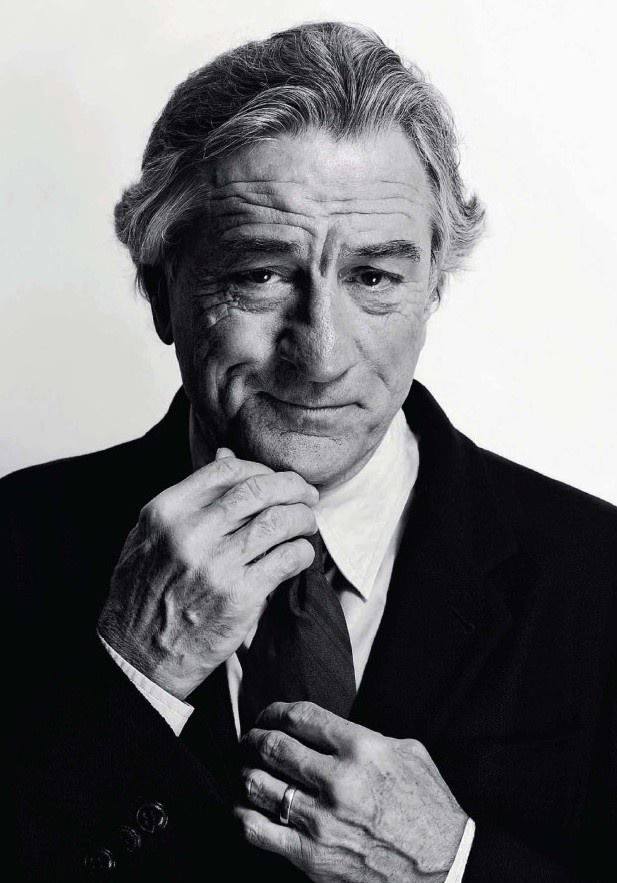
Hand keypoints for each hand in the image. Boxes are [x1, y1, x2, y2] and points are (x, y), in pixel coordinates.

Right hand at [98, 450, 317, 698]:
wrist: (137, 657)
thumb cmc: (144, 594)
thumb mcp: (151, 536)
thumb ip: (190, 498)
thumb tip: (227, 456)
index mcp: (166, 512)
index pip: (226, 471)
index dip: (260, 469)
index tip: (273, 480)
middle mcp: (190, 533)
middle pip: (258, 490)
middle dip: (292, 487)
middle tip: (307, 494)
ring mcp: (216, 565)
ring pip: (278, 521)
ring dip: (302, 517)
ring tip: (308, 523)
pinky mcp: (240, 596)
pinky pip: (287, 559)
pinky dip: (302, 552)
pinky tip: (301, 554)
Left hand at [236, 702, 467, 882]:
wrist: (445, 868)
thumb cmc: (428, 807)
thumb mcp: (407, 752)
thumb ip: (366, 735)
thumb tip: (328, 729)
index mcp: (362, 748)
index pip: (300, 717)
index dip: (274, 711)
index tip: (268, 715)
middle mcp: (338, 781)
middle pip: (272, 746)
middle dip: (253, 738)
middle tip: (250, 739)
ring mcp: (321, 821)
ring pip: (257, 784)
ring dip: (246, 772)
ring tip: (248, 769)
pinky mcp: (311, 856)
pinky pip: (257, 829)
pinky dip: (243, 813)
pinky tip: (246, 806)